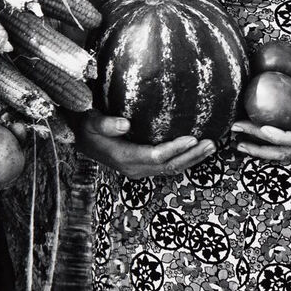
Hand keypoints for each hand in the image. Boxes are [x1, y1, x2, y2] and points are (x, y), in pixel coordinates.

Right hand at [74, 108, 215, 178]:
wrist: (79, 138)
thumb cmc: (84, 126)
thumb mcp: (90, 121)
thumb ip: (106, 123)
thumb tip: (126, 124)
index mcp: (125, 157)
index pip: (156, 156)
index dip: (175, 148)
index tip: (193, 137)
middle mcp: (135, 168)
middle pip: (169, 166)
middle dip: (192, 156)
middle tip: (211, 143)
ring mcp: (139, 169)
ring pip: (171, 169)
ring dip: (192, 159)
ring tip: (211, 147)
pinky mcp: (142, 165)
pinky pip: (167, 165)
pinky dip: (183, 158)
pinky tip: (195, 148)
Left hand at [231, 52, 290, 161]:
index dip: (279, 136)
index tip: (262, 128)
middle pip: (282, 151)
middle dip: (256, 144)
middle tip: (233, 130)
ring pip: (284, 154)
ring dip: (260, 150)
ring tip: (237, 143)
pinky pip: (289, 149)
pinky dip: (270, 147)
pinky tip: (254, 139)